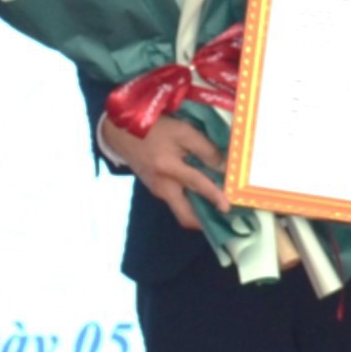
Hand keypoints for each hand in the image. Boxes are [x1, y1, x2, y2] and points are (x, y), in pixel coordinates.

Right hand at [98, 112, 222, 234]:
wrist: (122, 132)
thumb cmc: (154, 129)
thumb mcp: (182, 131)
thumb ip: (204, 148)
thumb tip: (223, 166)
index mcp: (169, 170)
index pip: (198, 185)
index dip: (215, 196)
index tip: (228, 207)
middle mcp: (163, 188)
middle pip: (185, 216)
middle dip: (204, 221)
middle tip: (222, 218)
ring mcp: (158, 191)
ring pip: (181, 210)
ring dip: (198, 211)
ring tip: (216, 206)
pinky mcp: (155, 189)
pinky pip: (176, 201)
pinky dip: (190, 201)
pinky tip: (201, 193)